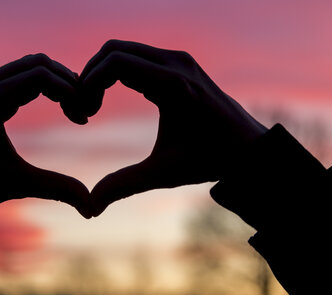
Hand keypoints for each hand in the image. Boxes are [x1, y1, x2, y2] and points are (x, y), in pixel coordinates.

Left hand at [0, 54, 90, 217]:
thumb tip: (92, 208)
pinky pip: (17, 74)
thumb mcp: (18, 185)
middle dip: (67, 83)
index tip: (84, 118)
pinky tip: (53, 106)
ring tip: (72, 109)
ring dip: (54, 82)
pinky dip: (40, 84)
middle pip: (38, 63)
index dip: (71, 92)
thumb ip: (59, 189)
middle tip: (82, 111)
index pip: (41, 76)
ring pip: (28, 65)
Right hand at [72, 40, 267, 215]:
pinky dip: (116, 71)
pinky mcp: (178, 63)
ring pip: (123, 50)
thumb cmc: (210, 160)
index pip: (116, 62)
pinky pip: (137, 56)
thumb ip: (123, 185)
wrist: (248, 147)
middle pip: (114, 50)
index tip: (84, 113)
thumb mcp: (164, 173)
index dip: (89, 83)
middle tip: (83, 109)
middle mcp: (175, 63)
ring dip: (101, 73)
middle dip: (89, 75)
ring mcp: (178, 59)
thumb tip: (90, 207)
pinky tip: (110, 97)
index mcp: (173, 85)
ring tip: (93, 106)